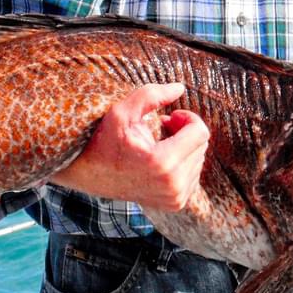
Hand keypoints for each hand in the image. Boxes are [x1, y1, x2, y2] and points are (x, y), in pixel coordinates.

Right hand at [50, 83, 209, 212]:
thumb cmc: (104, 140)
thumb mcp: (122, 112)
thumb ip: (152, 95)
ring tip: (160, 142)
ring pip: (199, 160)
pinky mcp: (175, 204)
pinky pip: (194, 175)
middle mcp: (173, 185)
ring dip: (184, 146)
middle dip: (185, 131)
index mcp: (162, 163)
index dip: (188, 118)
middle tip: (163, 126)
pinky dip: (182, 162)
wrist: (90, 175)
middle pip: (202, 145)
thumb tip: (180, 87)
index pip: (200, 133)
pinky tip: (162, 158)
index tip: (170, 116)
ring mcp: (175, 198)